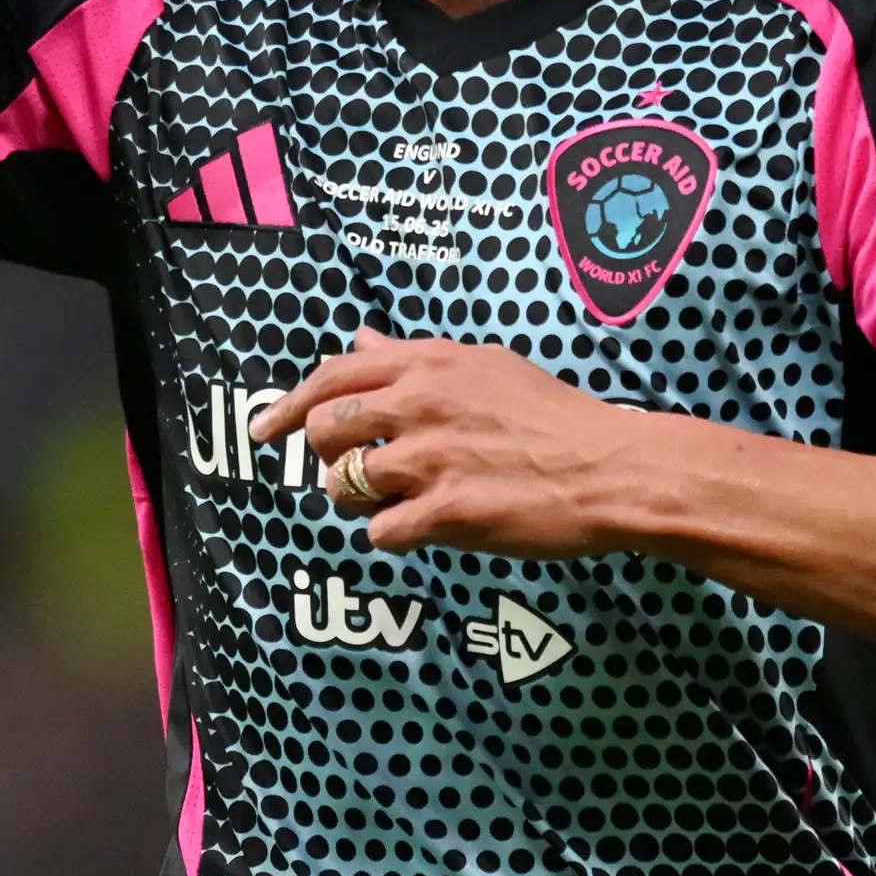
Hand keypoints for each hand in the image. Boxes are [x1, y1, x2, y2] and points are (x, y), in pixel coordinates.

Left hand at [252, 330, 664, 557]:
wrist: (610, 469)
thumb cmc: (553, 417)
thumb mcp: (484, 365)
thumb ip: (413, 355)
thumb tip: (358, 340)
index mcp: (428, 363)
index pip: (331, 377)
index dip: (288, 406)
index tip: (264, 431)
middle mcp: (420, 405)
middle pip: (326, 433)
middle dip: (332, 458)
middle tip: (361, 471)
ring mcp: (430, 459)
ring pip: (346, 488)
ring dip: (363, 501)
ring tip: (404, 499)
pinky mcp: (447, 512)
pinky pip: (381, 532)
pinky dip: (395, 534)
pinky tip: (429, 525)